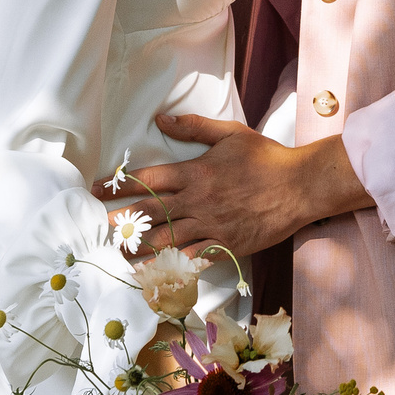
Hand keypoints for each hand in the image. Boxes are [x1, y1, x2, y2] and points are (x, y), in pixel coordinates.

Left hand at [99, 114, 368, 262]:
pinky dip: (170, 268)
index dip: (118, 183)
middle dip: (119, 222)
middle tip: (94, 229)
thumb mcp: (230, 134)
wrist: (300, 186)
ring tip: (115, 254)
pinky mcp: (224, 244)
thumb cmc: (266, 157)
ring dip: (137, 249)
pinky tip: (153, 275)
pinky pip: (192, 259)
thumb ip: (194, 127)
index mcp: (195, 172)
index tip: (95, 188)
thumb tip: (160, 119)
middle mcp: (197, 201)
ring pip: (165, 241)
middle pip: (149, 214)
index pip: (148, 178)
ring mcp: (210, 226)